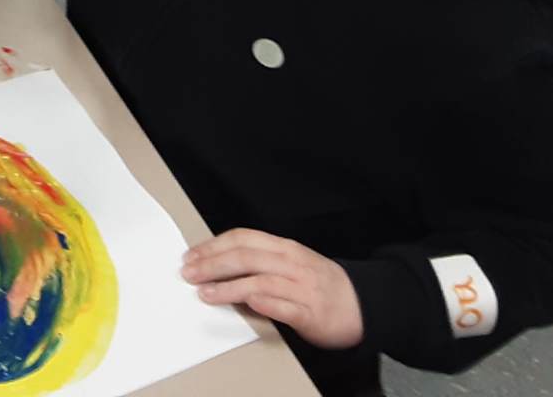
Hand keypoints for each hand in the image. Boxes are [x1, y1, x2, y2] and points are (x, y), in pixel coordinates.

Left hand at [182, 230, 364, 349]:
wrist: (362, 304)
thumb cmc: (320, 283)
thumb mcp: (290, 262)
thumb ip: (260, 260)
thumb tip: (219, 262)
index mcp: (284, 248)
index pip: (243, 238)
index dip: (213, 245)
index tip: (192, 255)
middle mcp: (291, 264)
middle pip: (246, 257)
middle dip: (213, 264)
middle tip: (190, 273)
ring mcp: (302, 288)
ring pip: (260, 281)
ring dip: (229, 287)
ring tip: (206, 293)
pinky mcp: (310, 313)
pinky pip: (284, 307)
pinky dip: (264, 304)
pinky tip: (247, 304)